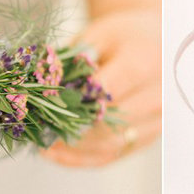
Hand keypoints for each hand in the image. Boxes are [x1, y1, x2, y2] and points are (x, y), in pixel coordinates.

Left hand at [42, 8, 159, 166]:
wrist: (159, 46)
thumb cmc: (127, 36)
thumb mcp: (101, 34)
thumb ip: (76, 57)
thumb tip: (45, 81)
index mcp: (144, 64)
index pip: (102, 92)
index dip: (69, 99)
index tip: (42, 101)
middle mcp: (157, 97)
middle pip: (104, 122)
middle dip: (65, 125)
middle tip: (34, 124)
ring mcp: (155, 122)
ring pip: (106, 144)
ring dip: (69, 146)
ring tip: (39, 139)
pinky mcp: (146, 139)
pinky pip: (111, 156)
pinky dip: (80, 159)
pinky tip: (55, 154)